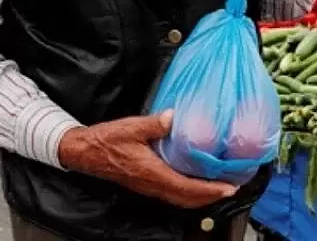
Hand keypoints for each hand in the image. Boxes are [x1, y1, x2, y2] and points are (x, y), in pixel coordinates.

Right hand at [57, 111, 236, 208]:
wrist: (84, 152)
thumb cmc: (107, 140)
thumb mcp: (131, 127)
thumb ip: (154, 124)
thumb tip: (174, 117)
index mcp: (152, 173)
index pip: (187, 188)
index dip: (210, 190)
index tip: (229, 187)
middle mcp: (152, 185)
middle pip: (187, 199)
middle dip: (211, 196)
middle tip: (232, 188)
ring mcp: (148, 187)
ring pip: (180, 199)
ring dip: (201, 196)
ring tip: (219, 187)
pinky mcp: (145, 184)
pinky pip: (172, 194)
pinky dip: (189, 192)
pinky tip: (196, 183)